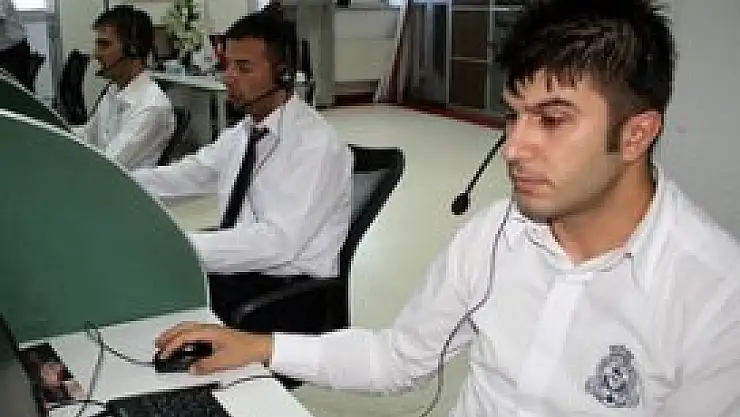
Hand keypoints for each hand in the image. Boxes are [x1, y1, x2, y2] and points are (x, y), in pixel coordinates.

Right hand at [155, 322, 272, 374]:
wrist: (259, 346)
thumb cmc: (245, 349)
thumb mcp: (223, 361)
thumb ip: (206, 365)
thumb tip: (192, 368)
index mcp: (209, 332)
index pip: (184, 336)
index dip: (171, 345)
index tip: (163, 353)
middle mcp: (210, 328)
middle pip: (184, 328)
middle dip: (169, 335)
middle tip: (158, 343)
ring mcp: (212, 330)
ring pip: (188, 328)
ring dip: (176, 334)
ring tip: (166, 342)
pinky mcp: (215, 335)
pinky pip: (195, 332)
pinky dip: (185, 336)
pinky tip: (183, 344)